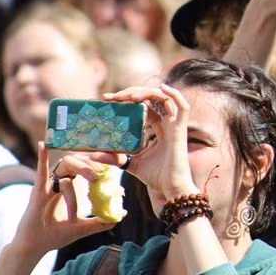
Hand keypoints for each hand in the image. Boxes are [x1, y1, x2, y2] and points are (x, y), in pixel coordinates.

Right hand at [7, 143, 117, 255]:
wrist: (35, 248)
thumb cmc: (55, 235)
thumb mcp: (82, 227)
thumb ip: (101, 220)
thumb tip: (121, 215)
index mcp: (71, 186)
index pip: (88, 166)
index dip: (101, 160)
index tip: (118, 159)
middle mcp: (60, 181)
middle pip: (80, 161)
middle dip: (95, 162)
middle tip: (107, 169)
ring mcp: (50, 184)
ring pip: (68, 165)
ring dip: (83, 167)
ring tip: (95, 177)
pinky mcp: (39, 191)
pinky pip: (41, 171)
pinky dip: (42, 157)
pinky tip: (43, 145)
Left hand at [101, 84, 198, 199]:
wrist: (169, 188)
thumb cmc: (155, 177)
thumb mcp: (130, 164)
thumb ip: (114, 158)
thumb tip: (92, 154)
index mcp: (157, 128)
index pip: (144, 106)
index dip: (128, 99)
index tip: (108, 100)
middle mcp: (167, 123)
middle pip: (152, 98)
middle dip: (133, 93)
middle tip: (113, 97)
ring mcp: (175, 125)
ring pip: (165, 98)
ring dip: (147, 92)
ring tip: (129, 95)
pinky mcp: (180, 129)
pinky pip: (182, 107)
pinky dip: (174, 94)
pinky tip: (161, 88)